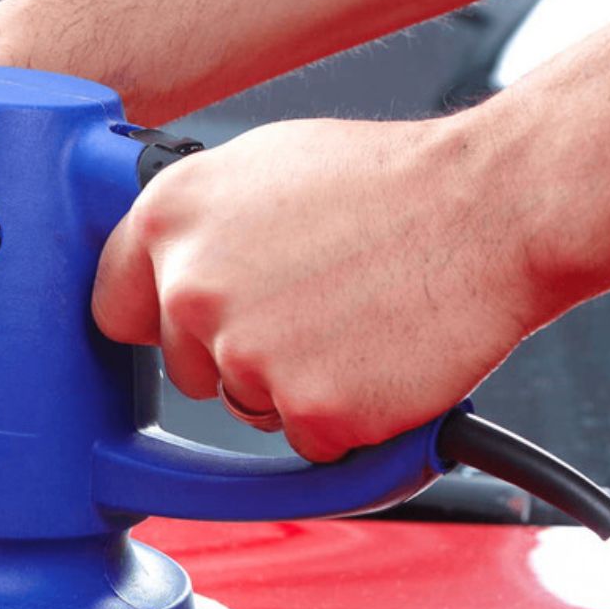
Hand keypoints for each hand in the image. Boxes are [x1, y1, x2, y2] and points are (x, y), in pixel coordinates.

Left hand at [92, 116, 545, 461]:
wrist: (494, 207)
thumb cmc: (391, 185)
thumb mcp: (260, 169)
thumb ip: (197, 227)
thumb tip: (158, 267)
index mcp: (167, 218)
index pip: (114, 309)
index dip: (160, 322)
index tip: (189, 326)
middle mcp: (191, 287)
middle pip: (186, 369)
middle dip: (239, 354)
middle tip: (313, 305)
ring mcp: (246, 353)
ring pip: (247, 405)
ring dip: (295, 384)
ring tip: (355, 317)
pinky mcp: (308, 408)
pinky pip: (309, 439)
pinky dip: (347, 417)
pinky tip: (381, 356)